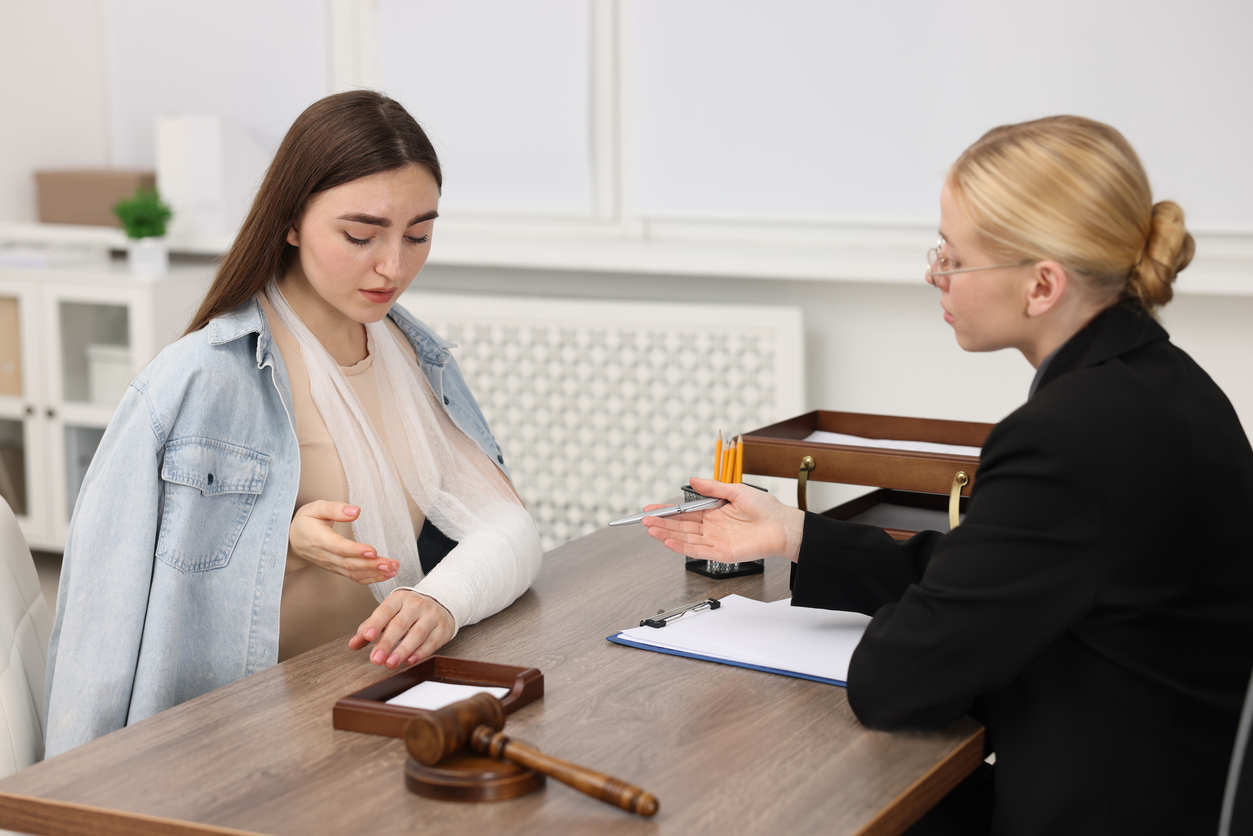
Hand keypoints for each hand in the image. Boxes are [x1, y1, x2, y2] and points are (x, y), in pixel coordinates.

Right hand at [288, 501, 398, 583]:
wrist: (292, 542)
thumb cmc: (305, 522)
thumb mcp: (315, 508)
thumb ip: (335, 509)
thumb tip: (356, 511)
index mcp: (319, 539)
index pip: (339, 547)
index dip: (356, 551)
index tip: (372, 551)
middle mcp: (326, 556)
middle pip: (349, 564)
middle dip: (371, 565)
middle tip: (389, 563)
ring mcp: (332, 565)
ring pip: (354, 574)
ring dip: (375, 573)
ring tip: (393, 568)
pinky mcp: (338, 569)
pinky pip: (355, 578)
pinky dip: (372, 578)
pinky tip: (387, 575)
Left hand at [349, 590, 454, 668]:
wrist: (440, 603)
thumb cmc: (408, 611)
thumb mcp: (388, 613)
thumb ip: (369, 628)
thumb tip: (353, 644)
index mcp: (399, 599)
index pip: (385, 610)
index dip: (375, 624)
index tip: (367, 637)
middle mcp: (416, 605)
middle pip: (400, 624)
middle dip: (387, 643)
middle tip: (376, 659)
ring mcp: (432, 615)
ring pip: (417, 634)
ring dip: (403, 650)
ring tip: (390, 664)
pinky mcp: (443, 628)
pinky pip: (432, 642)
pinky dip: (420, 653)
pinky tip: (410, 661)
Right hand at [643, 476, 805, 562]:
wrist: (783, 525)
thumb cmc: (766, 508)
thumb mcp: (736, 490)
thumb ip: (712, 488)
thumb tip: (693, 480)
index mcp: (714, 512)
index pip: (684, 512)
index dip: (667, 511)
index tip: (650, 509)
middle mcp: (711, 527)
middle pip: (680, 526)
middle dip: (661, 523)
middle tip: (643, 520)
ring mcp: (715, 541)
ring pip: (685, 538)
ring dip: (666, 534)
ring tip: (650, 529)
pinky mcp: (720, 553)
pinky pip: (696, 550)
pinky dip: (680, 546)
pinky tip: (668, 540)